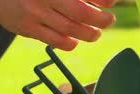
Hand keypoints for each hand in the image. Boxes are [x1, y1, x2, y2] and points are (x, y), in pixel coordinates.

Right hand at [0, 0, 116, 50]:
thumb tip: (107, 1)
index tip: (111, 3)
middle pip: (80, 11)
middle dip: (101, 19)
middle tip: (109, 20)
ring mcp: (35, 12)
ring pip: (70, 29)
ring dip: (89, 34)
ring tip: (96, 33)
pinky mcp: (28, 28)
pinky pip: (56, 41)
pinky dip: (70, 43)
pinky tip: (75, 41)